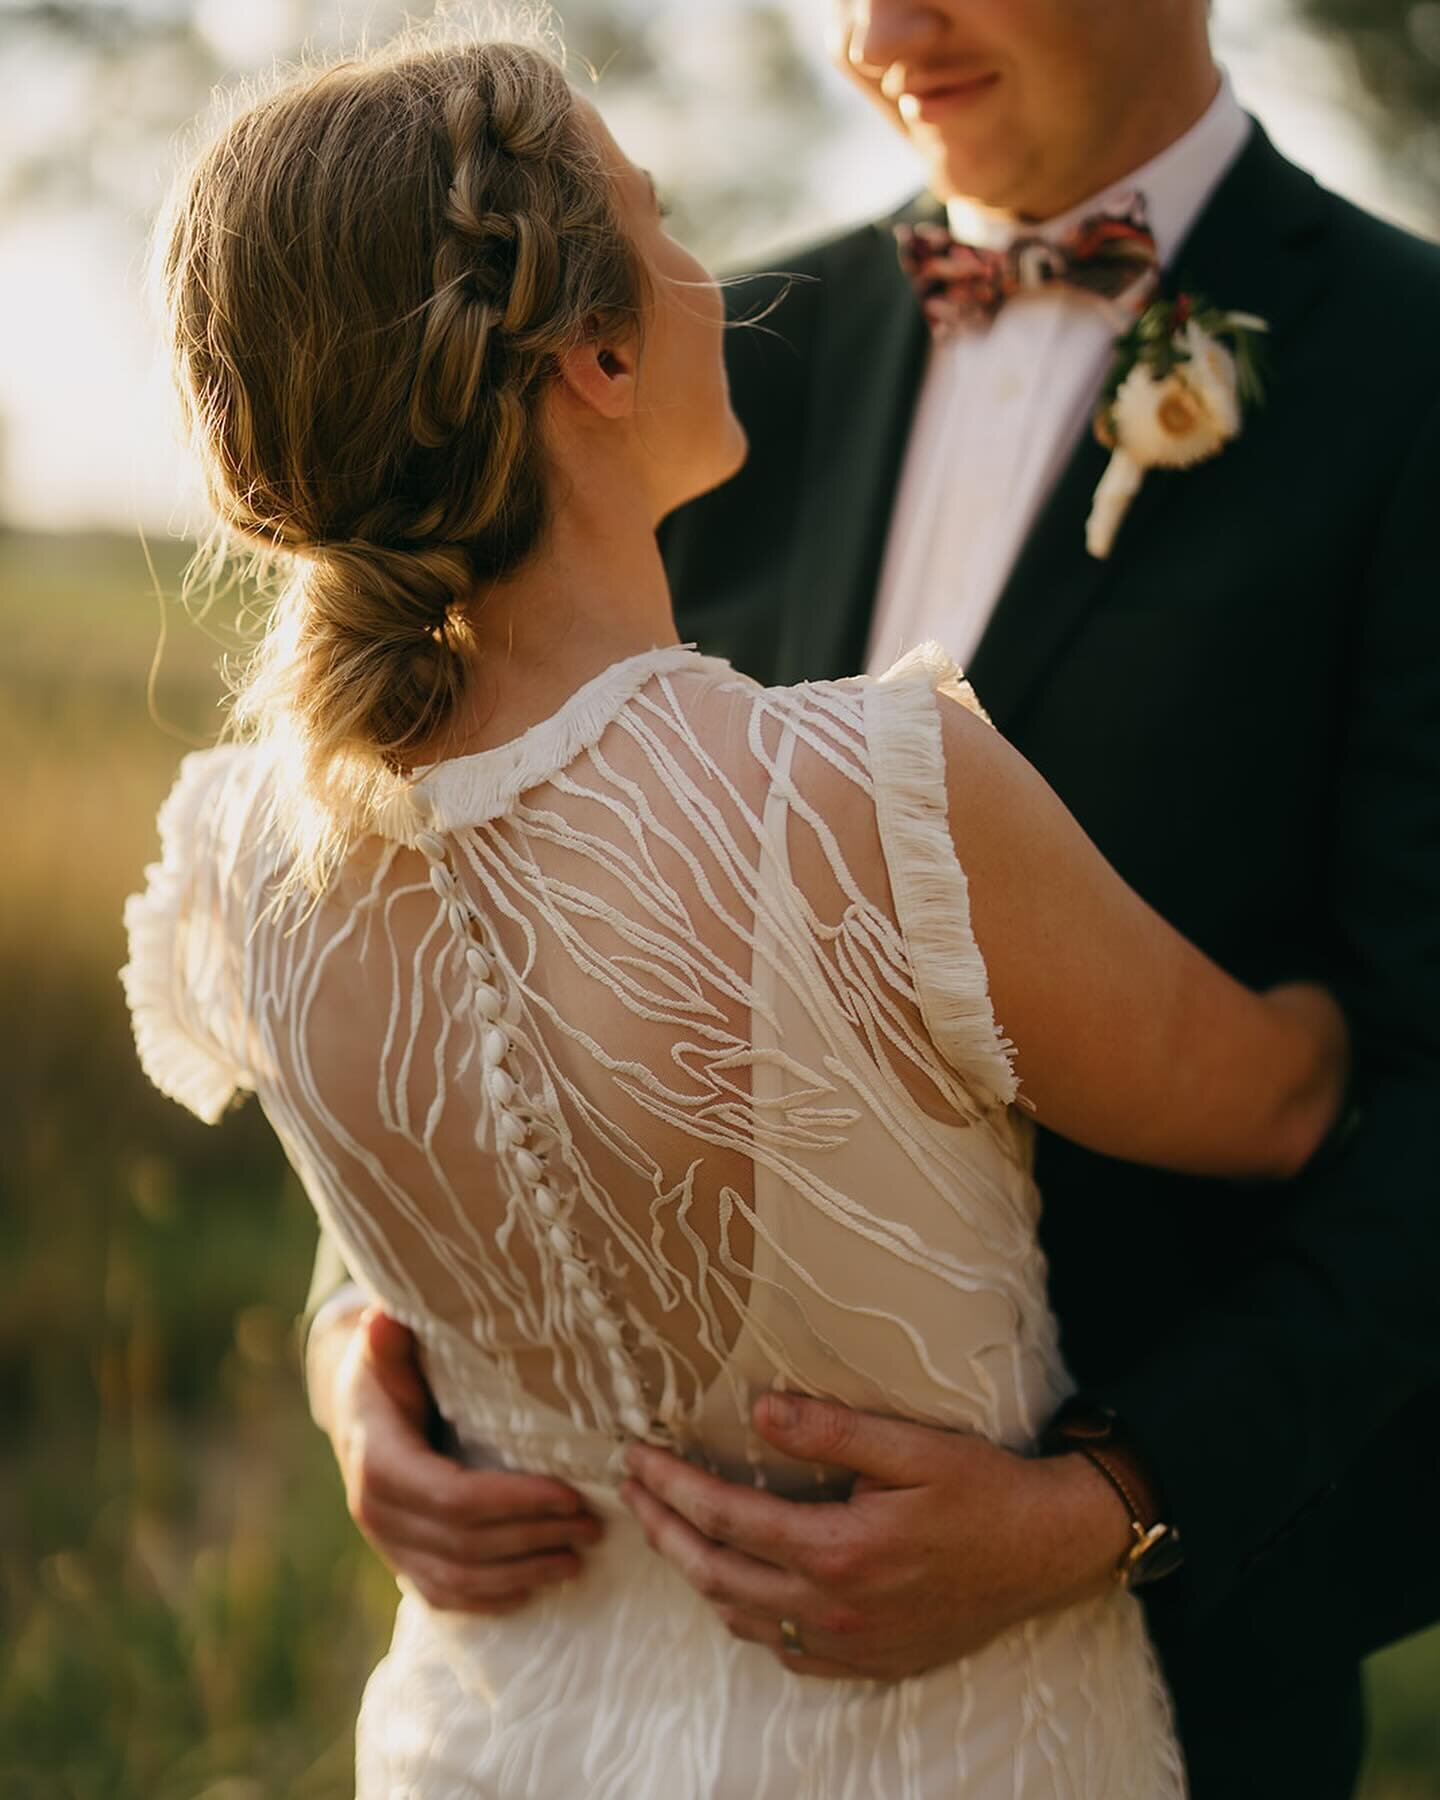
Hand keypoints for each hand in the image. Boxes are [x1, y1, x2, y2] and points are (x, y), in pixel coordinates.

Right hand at [312, 1305, 602, 1612]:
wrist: (357, 1412)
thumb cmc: (388, 1370)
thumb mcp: (386, 1347)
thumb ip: (390, 1338)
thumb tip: (386, 1315)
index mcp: (379, 1463)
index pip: (455, 1497)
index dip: (515, 1502)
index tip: (571, 1495)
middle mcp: (378, 1515)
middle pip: (466, 1544)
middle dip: (535, 1537)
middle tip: (593, 1525)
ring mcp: (389, 1546)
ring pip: (460, 1579)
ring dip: (524, 1573)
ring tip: (577, 1557)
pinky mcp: (402, 1563)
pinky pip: (446, 1595)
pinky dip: (491, 1598)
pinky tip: (533, 1588)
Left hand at [620, 1394, 1132, 1679]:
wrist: (1049, 1552)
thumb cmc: (984, 1490)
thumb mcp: (913, 1446)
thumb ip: (832, 1429)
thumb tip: (759, 1410)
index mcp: (838, 1550)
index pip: (724, 1517)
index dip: (670, 1486)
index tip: (636, 1458)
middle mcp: (833, 1608)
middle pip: (714, 1574)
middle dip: (662, 1530)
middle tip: (632, 1491)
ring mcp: (848, 1645)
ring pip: (740, 1618)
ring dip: (696, 1573)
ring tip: (672, 1529)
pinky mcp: (867, 1662)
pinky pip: (781, 1649)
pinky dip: (744, 1615)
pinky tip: (739, 1586)